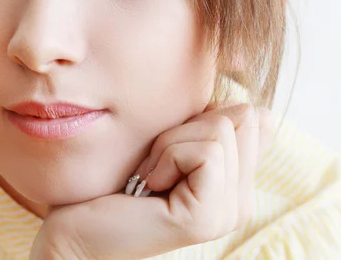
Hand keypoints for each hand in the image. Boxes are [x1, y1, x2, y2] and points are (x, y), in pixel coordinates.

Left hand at [30, 102, 276, 259]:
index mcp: (236, 183)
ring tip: (150, 176)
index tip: (170, 148)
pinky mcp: (207, 218)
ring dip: (170, 143)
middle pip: (241, 117)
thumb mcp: (170, 142)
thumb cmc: (116, 181)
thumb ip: (213, 129)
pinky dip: (168, 156)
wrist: (78, 228)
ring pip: (221, 131)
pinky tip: (149, 185)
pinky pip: (206, 153)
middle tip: (156, 163)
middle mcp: (240, 201)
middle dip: (186, 127)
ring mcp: (228, 214)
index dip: (204, 115)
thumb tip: (262, 111)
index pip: (253, 118)